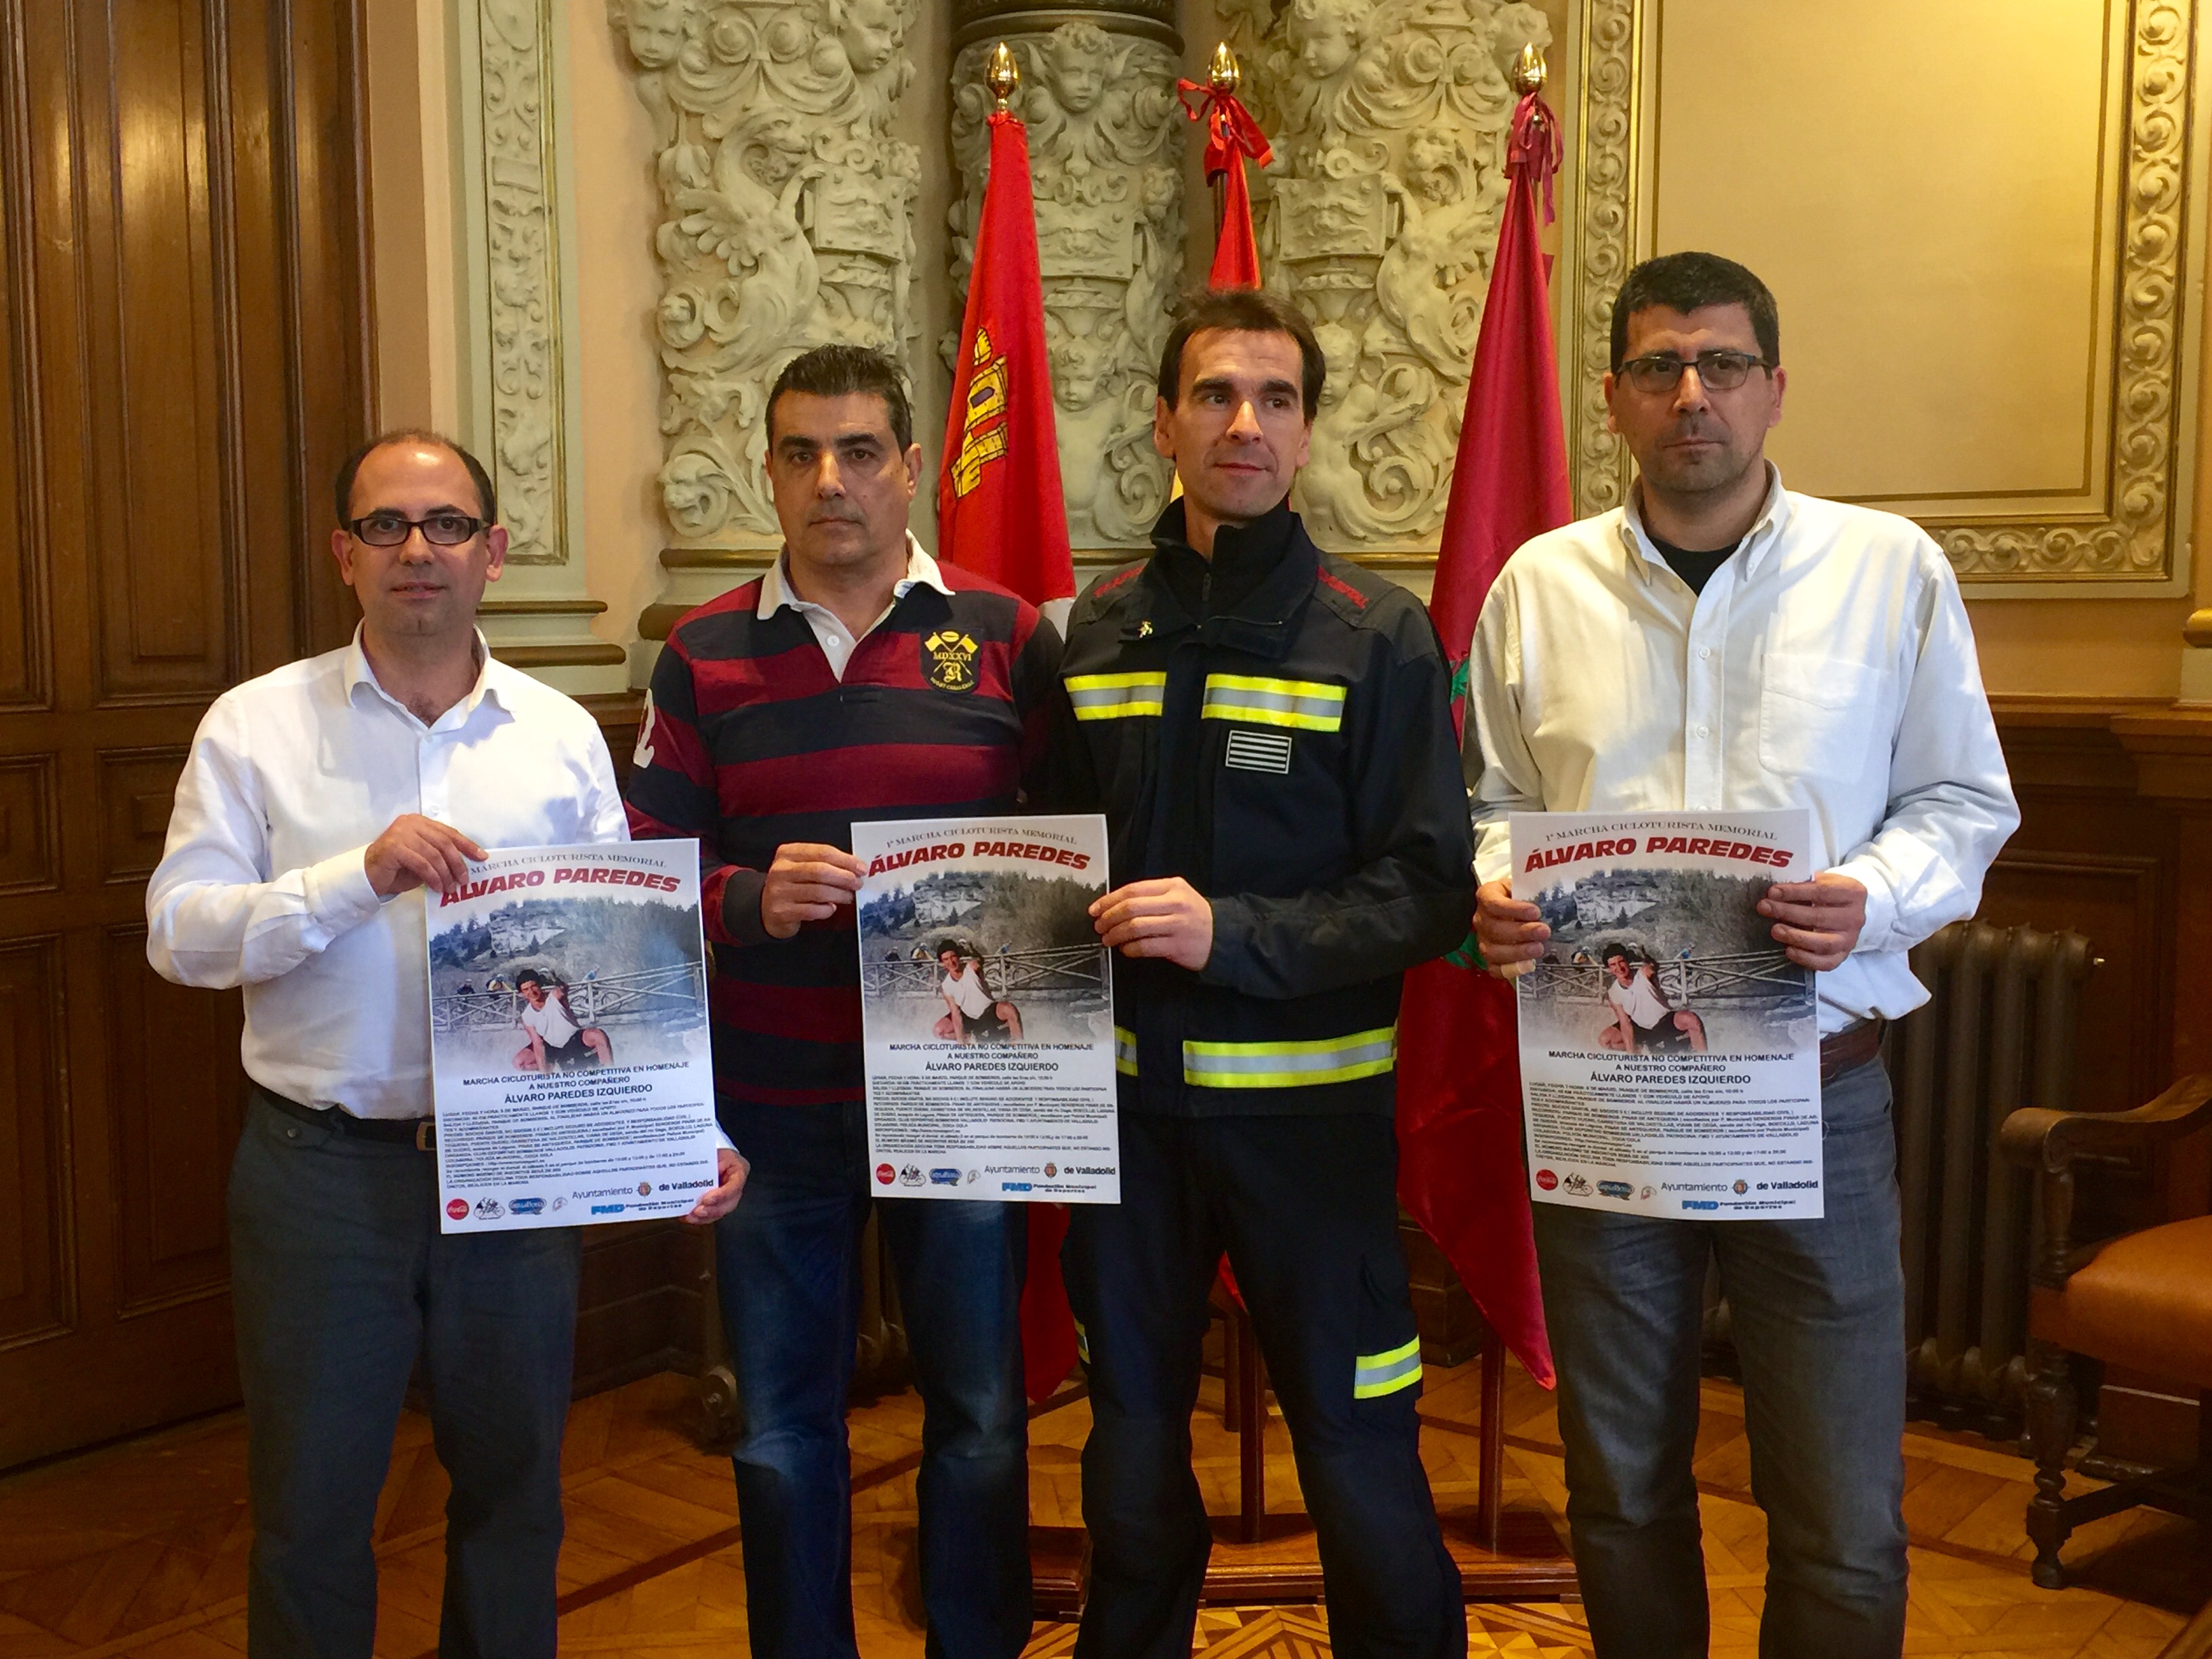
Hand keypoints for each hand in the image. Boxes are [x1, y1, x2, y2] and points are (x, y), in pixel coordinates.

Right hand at [364, 814, 486, 896]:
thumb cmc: (398, 868)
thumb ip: (441, 855)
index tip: (482, 857)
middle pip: (444, 843)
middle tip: (464, 880)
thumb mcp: (424, 859)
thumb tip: (465, 865)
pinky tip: (436, 887)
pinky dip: (433, 877)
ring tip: (450, 888)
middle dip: (457, 863)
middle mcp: (410, 823)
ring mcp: (400, 833)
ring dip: (445, 874)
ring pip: (434, 854)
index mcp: (420, 822)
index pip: (449, 832)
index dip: (467, 845)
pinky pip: (422, 864)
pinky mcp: (394, 847)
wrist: (368, 876)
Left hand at [682, 1148, 748, 1224]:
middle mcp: (736, 1188)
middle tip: (697, 1211)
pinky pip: (711, 1215)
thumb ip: (711, 1163)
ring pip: (720, 1212)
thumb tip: (697, 1175)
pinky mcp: (719, 1204)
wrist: (716, 1159)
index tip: (707, 1199)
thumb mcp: (716, 1153)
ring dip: (704, 1217)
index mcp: (739, 1171)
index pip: (734, 1186)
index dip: (722, 1195)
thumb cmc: (718, 1155)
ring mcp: (729, 1198)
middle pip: (729, 1204)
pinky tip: (688, 1217)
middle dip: (712, 1210)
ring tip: (690, 1216)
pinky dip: (699, 1218)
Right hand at [760, 843, 864, 938]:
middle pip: (820, 871)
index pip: (822, 852)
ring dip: (839, 895)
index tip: (861, 867)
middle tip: (857, 883)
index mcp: (787, 853)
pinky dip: (827, 910)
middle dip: (844, 877)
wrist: (766, 908)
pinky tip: (831, 908)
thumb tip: (854, 868)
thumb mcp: (802, 867)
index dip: (845, 860)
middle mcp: (780, 870)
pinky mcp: (782, 912)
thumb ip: (824, 863)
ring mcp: (779, 891)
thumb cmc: (792, 885)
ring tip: (848, 897)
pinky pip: (812, 911)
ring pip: (818, 892)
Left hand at [1092, 878, 1212, 969]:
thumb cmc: (1194, 916)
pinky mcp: (1178, 946)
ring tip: (1108, 939)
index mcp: (1172, 886)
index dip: (1109, 899)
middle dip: (1109, 917)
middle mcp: (1175, 903)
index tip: (1095, 908)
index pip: (1133, 889)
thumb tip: (1114, 904)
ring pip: (1135, 927)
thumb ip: (1151, 896)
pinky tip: (1125, 949)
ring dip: (1116, 934)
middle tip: (1098, 925)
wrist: (1223, 936)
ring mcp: (1178, 925)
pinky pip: (1145, 946)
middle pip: (1131, 908)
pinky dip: (1130, 949)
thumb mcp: (1178, 896)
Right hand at [1474, 877, 1548, 973]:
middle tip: (1544, 931)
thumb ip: (1533, 888)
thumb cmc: (1523, 896)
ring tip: (1539, 949)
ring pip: (1492, 951)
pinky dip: (1511, 969)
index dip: (1513, 909)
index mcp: (1487, 896)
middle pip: (1494, 929)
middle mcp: (1481, 919)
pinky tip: (1529, 965)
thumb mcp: (1525, 886)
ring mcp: (1483, 940)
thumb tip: (1551, 894)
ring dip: (1517, 952)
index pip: (1493, 903)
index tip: (1535, 912)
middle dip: (1521, 932)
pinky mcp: (1490, 959)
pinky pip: (1495, 969)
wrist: (1518, 911)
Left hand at [1760, 872, 1867, 970]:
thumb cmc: (1831, 893)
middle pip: (1819, 917)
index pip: (1822, 891)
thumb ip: (1805, 884)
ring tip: (1775, 930)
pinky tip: (1788, 951)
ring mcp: (1850, 939)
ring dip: (1796, 937)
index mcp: (1852, 893)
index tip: (1772, 892)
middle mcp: (1855, 917)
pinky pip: (1826, 963)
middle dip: (1788, 912)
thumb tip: (1775, 892)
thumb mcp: (1824, 881)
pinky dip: (1806, 958)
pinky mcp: (1843, 955)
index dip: (1795, 892)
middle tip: (1765, 908)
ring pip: (1824, 943)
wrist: (1851, 910)